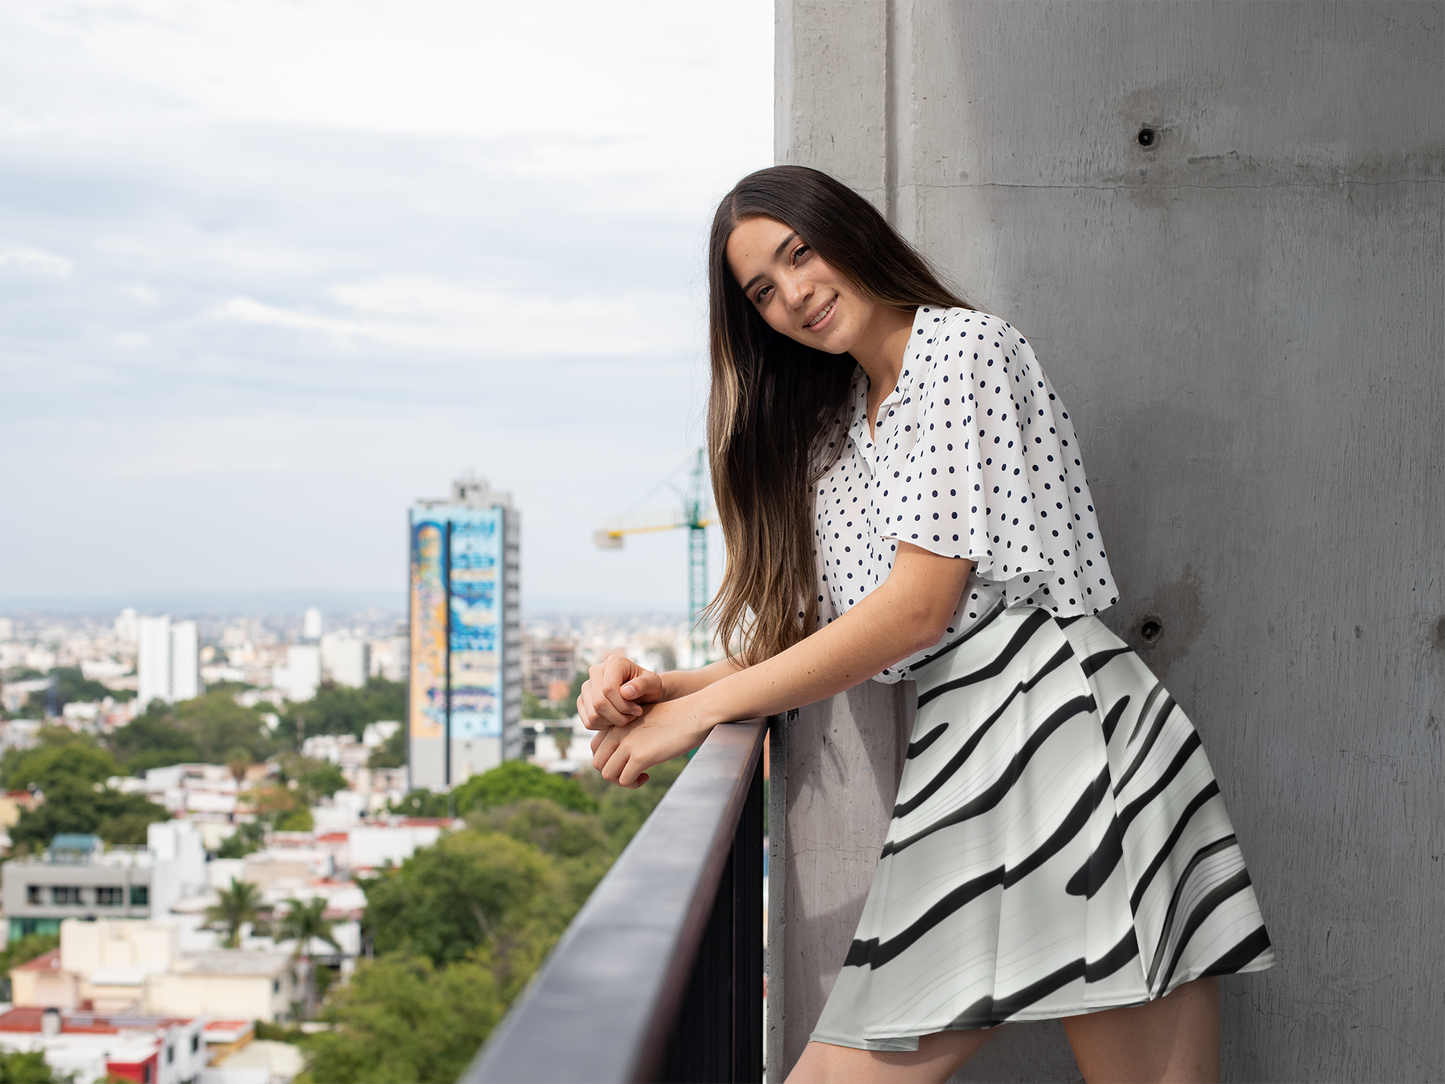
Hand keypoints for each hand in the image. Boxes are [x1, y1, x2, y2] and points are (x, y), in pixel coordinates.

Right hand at [577, 653, 664, 730]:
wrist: (643, 693)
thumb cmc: (649, 687)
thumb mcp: (653, 683)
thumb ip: (643, 684)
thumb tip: (625, 691)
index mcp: (613, 663)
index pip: (608, 688)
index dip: (623, 705)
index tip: (637, 710)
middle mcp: (595, 671)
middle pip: (599, 703)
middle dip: (618, 716)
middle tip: (633, 716)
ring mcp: (586, 687)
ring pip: (593, 714)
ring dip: (612, 722)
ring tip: (626, 717)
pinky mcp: (582, 701)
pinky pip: (588, 721)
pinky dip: (603, 726)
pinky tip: (615, 720)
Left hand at [590, 698, 708, 787]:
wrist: (695, 713)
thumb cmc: (676, 716)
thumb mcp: (646, 719)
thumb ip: (631, 731)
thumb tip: (626, 752)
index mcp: (618, 722)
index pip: (596, 747)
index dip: (608, 759)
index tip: (625, 761)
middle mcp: (618, 732)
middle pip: (598, 762)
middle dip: (613, 773)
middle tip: (631, 774)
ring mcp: (628, 744)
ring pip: (607, 774)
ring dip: (621, 781)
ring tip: (638, 777)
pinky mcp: (641, 756)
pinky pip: (625, 779)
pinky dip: (633, 783)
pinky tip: (647, 776)